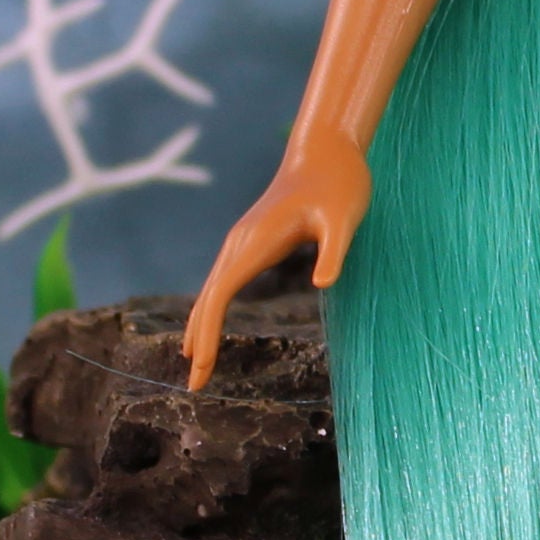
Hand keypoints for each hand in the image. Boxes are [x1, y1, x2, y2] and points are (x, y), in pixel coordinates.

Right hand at [184, 125, 372, 387]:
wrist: (328, 153)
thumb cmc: (340, 185)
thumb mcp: (345, 218)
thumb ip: (334, 250)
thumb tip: (324, 283)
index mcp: (255, 242)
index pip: (219, 296)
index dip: (207, 333)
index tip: (200, 366)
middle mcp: (240, 243)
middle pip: (207, 299)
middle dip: (198, 342)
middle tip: (195, 386)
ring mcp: (243, 242)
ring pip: (211, 290)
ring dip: (199, 328)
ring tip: (195, 365)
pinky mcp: (252, 242)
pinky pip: (223, 282)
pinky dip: (211, 309)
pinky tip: (208, 326)